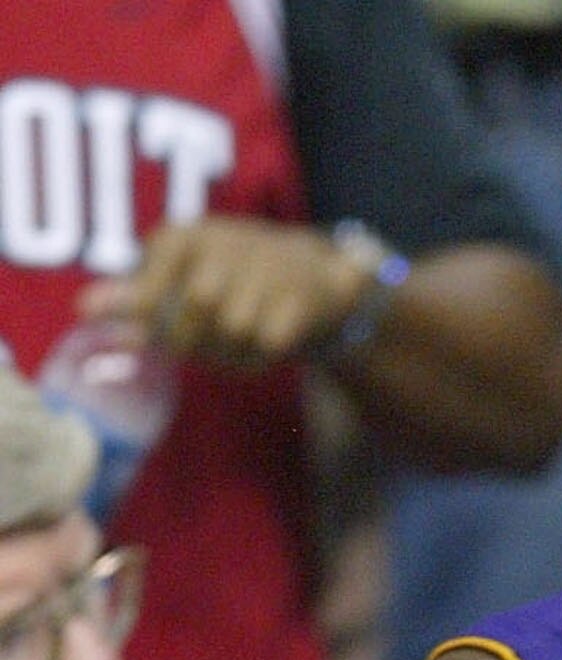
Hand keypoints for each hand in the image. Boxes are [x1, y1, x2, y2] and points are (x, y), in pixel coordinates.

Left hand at [81, 219, 373, 371]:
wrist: (313, 270)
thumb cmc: (228, 275)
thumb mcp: (179, 272)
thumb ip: (134, 294)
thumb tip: (83, 311)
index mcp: (188, 235)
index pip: (156, 275)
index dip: (144, 308)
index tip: (133, 337)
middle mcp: (227, 244)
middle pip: (199, 307)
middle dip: (191, 340)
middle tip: (188, 350)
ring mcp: (267, 271)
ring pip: (234, 331)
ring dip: (227, 353)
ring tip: (228, 347)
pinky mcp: (298, 302)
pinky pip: (267, 346)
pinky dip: (258, 358)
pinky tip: (257, 349)